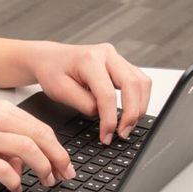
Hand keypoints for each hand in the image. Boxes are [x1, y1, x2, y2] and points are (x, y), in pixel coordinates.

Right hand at [0, 101, 75, 191]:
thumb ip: (6, 146)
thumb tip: (25, 165)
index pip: (40, 126)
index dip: (58, 148)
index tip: (65, 165)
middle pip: (39, 135)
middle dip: (58, 158)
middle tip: (63, 176)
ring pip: (27, 147)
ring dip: (42, 167)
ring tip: (45, 181)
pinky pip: (3, 168)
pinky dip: (15, 180)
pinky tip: (16, 187)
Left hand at [29, 41, 151, 144]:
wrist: (50, 58)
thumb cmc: (52, 72)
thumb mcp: (60, 92)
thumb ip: (83, 104)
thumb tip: (101, 115)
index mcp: (90, 60)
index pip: (107, 94)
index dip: (109, 120)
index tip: (106, 137)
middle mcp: (107, 54)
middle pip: (132, 85)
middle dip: (131, 114)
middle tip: (123, 134)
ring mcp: (116, 57)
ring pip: (141, 81)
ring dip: (139, 106)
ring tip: (128, 126)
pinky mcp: (121, 64)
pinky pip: (139, 80)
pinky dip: (139, 99)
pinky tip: (130, 113)